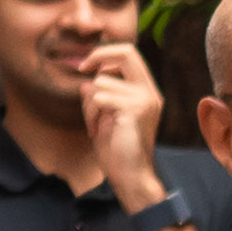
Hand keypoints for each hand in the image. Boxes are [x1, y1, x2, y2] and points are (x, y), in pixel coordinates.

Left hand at [83, 41, 168, 200]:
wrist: (131, 177)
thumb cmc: (118, 151)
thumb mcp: (106, 117)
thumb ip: (101, 96)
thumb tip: (87, 80)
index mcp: (147, 92)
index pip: (130, 55)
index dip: (106, 54)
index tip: (87, 66)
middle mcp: (150, 93)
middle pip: (126, 53)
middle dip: (98, 56)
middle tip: (81, 69)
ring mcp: (144, 101)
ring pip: (101, 82)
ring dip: (88, 104)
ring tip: (94, 125)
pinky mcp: (133, 110)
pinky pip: (98, 98)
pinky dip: (90, 114)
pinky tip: (96, 130)